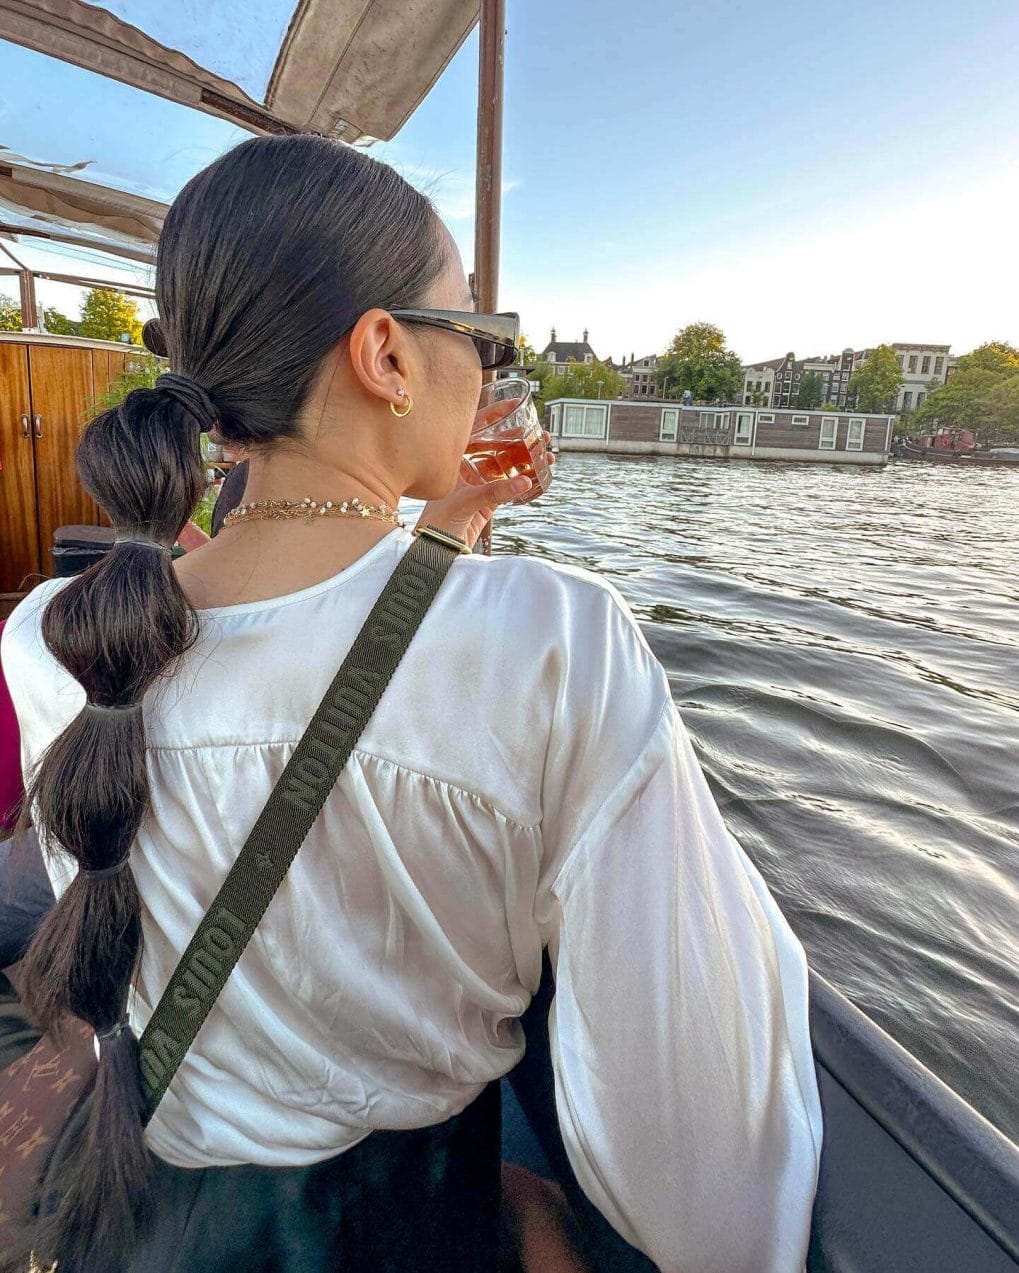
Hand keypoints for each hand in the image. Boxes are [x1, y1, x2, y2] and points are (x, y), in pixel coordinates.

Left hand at [416, 398, 555, 550]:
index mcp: (453, 457)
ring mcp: (477, 482)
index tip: (514, 405)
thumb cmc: (437, 522)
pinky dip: (524, 480)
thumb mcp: (466, 501)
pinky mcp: (487, 499)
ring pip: (506, 465)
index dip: (495, 414)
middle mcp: (466, 466)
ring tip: (547, 455)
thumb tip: (525, 481)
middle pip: (496, 445)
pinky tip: (539, 475)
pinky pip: (509, 484)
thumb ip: (496, 491)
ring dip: (526, 460)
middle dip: (520, 439)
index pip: (476, 428)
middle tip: (540, 435)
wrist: (434, 549)